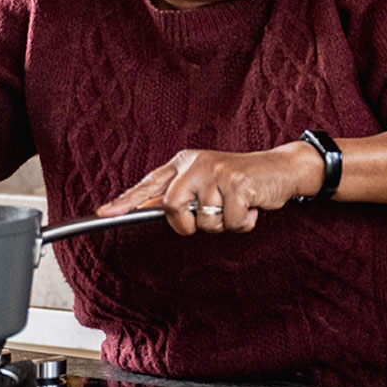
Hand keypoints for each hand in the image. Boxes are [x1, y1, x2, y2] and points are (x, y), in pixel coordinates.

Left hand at [96, 142, 323, 235]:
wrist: (281, 169)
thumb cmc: (242, 181)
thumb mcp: (207, 183)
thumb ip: (180, 195)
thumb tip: (146, 211)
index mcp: (185, 162)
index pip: (150, 184)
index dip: (126, 201)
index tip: (104, 213)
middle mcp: (197, 163)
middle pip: (170, 206)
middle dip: (187, 223)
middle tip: (209, 216)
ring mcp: (217, 172)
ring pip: (203, 221)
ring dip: (223, 224)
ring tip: (236, 206)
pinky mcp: (237, 184)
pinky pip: (229, 223)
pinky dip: (242, 223)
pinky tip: (250, 206)